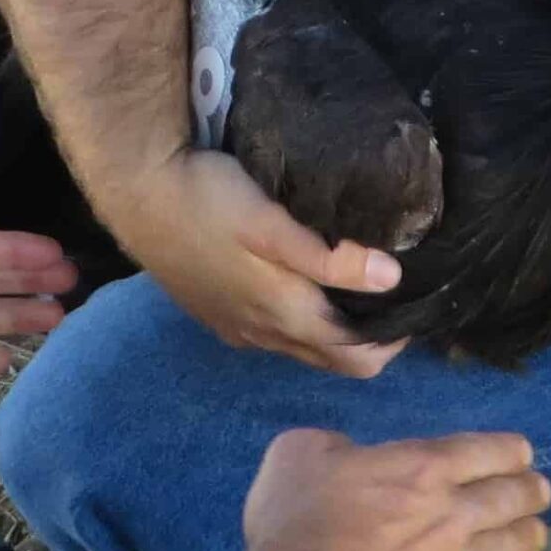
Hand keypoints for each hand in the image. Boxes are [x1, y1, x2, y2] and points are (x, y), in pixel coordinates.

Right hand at [107, 149, 409, 377]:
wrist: (137, 191)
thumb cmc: (208, 199)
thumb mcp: (272, 224)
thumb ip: (329, 257)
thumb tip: (391, 278)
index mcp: (283, 316)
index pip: (356, 358)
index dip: (393, 341)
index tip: (414, 303)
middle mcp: (262, 336)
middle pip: (331, 360)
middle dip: (368, 341)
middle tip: (391, 295)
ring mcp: (235, 329)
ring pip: (301, 348)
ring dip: (333, 331)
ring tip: (355, 285)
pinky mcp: (216, 313)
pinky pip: (272, 334)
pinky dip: (300, 321)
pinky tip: (302, 284)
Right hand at [239, 428, 550, 550]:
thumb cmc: (299, 521)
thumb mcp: (299, 453)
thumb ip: (331, 447)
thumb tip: (345, 455)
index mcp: (421, 469)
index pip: (480, 451)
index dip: (507, 450)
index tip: (522, 453)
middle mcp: (450, 515)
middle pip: (505, 498)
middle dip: (529, 491)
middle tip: (541, 490)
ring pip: (505, 549)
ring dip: (527, 538)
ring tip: (539, 533)